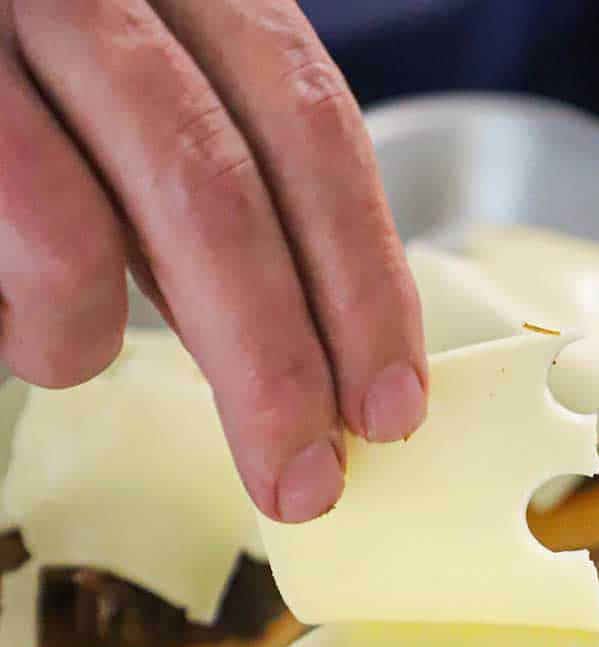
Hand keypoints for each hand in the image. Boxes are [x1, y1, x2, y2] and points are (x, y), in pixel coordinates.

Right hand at [0, 0, 427, 521]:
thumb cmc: (39, 102)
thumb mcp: (149, 128)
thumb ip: (225, 208)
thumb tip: (326, 365)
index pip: (315, 127)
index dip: (364, 281)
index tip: (392, 408)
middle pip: (222, 189)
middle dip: (279, 363)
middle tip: (307, 480)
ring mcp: (4, 25)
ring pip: (96, 235)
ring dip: (99, 343)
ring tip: (72, 347)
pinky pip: (22, 246)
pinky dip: (35, 326)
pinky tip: (16, 313)